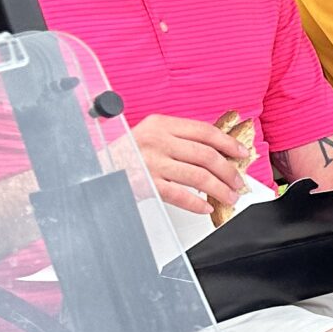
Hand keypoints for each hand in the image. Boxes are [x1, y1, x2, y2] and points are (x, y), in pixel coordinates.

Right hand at [133, 115, 252, 217]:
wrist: (91, 168)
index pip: (204, 132)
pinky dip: (197, 203)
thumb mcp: (150, 135)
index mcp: (161, 124)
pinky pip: (179, 195)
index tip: (241, 153)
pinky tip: (206, 206)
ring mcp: (151, 163)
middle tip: (238, 181)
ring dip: (219, 189)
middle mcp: (157, 141)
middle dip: (228, 171)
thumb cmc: (124, 153)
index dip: (228, 143)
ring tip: (229, 196)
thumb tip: (216, 152)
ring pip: (198, 176)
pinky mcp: (145, 184)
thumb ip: (178, 139)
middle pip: (206, 155)